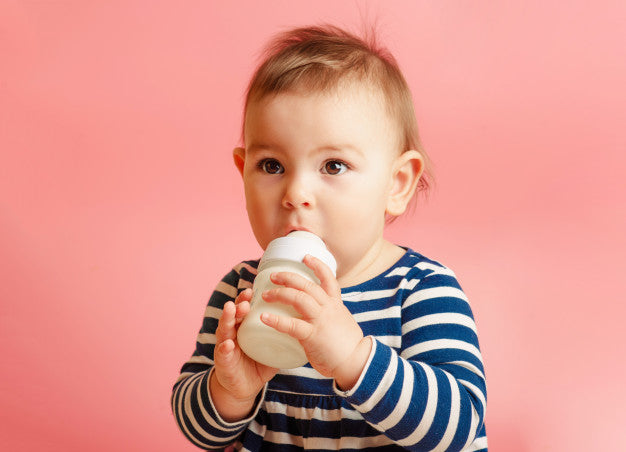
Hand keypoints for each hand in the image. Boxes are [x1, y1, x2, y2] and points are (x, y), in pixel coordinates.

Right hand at [211, 288, 277, 420]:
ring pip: (224, 329)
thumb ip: (283, 334)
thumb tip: (305, 321)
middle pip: (233, 315)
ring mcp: (226, 346)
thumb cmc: (257, 364)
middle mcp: (232, 333)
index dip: (246, 298)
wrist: (244, 388)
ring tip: (232, 310)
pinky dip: (224, 348)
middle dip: (238, 305)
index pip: (244, 308)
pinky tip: (228, 344)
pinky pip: (222, 354)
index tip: (253, 289)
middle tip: (246, 299)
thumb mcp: (271, 346)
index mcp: (244, 327)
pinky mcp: (224, 362)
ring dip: (228, 319)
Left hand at [260, 255, 371, 387]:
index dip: (317, 265)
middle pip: (307, 285)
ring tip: (265, 294)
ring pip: (298, 298)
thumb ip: (330, 315)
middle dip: (288, 277)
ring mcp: (320, 320)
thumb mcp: (342, 321)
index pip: (328, 278)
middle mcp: (328, 307)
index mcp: (335, 304)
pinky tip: (263, 317)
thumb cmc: (348, 345)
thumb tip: (319, 315)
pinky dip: (276, 320)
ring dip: (280, 293)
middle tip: (273, 276)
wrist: (357, 362)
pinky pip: (291, 325)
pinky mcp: (312, 335)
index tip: (305, 257)